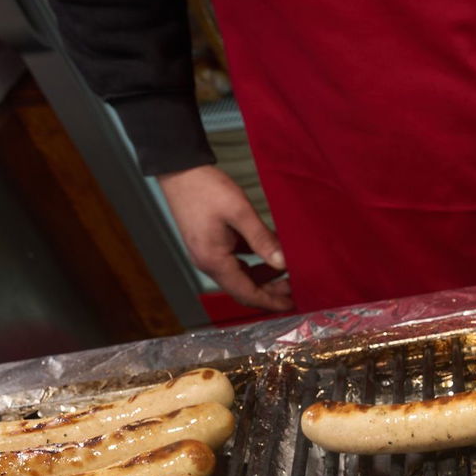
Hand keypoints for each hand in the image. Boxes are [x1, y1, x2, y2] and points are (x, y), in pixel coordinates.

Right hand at [157, 165, 293, 312]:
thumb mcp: (239, 212)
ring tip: (288, 272)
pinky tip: (272, 254)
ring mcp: (208, 254)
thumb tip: (283, 263)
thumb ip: (262, 239)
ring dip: (263, 277)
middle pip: (243, 289)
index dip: (270, 302)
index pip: (246, 293)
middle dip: (270, 292)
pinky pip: (236, 262)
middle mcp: (208, 263)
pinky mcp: (211, 244)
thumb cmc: (206, 188)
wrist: (179, 170)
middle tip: (296, 288)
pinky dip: (254, 263)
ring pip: (240, 276)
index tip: (292, 305)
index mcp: (214, 260)